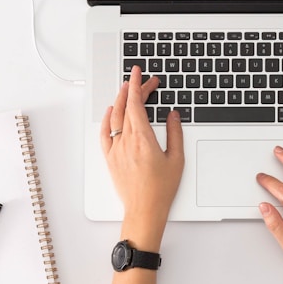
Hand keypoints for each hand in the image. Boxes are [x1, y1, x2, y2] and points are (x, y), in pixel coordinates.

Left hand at [100, 65, 184, 228]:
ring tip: (126, 89)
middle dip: (133, 89)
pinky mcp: (110, 158)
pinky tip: (111, 111)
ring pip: (114, 117)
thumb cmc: (161, 189)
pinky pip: (105, 133)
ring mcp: (116, 149)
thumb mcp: (176, 159)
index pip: (136, 104)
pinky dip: (107, 119)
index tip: (139, 74)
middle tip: (141, 80)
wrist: (144, 209)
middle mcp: (127, 142)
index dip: (137, 86)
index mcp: (143, 139)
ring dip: (120, 100)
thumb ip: (175, 133)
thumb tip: (173, 115)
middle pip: (126, 107)